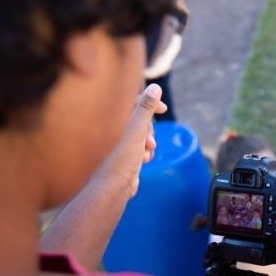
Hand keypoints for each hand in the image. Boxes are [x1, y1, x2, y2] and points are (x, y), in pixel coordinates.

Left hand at [94, 83, 166, 197]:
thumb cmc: (120, 158)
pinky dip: (145, 152)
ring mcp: (116, 142)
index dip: (149, 103)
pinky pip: (139, 147)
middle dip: (149, 130)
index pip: (133, 101)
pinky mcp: (121, 155)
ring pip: (141, 134)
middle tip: (150, 142)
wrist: (112, 188)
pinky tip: (144, 161)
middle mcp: (112, 128)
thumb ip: (146, 107)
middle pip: (139, 119)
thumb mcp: (137, 129)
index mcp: (111, 118)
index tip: (164, 109)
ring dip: (148, 142)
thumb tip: (155, 87)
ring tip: (146, 154)